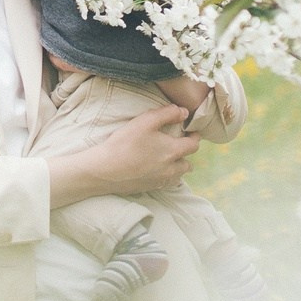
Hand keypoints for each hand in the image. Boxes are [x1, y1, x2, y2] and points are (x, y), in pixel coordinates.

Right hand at [48, 104, 198, 204]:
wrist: (105, 170)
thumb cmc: (125, 143)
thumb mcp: (146, 121)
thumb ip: (167, 113)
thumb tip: (184, 112)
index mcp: (173, 151)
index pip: (194, 145)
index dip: (195, 136)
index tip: (191, 132)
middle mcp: (171, 169)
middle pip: (188, 164)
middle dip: (186, 154)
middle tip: (177, 145)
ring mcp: (161, 181)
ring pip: (178, 176)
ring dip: (177, 167)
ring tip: (167, 159)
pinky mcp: (150, 188)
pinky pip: (165, 184)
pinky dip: (165, 176)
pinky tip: (155, 169)